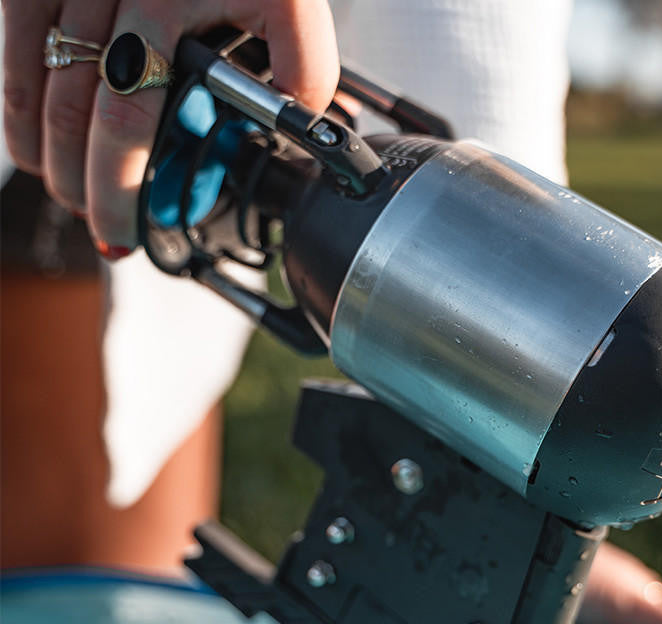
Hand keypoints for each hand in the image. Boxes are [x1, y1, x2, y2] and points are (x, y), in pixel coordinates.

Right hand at [3, 0, 338, 254]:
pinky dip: (15, 89)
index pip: (127, 122)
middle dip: (80, 183)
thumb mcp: (291, 0)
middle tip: (100, 226)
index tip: (125, 232)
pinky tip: (27, 129)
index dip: (119, 190)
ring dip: (40, 147)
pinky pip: (14, 32)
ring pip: (31, 76)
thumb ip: (302, 64)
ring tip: (61, 190)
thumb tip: (299, 123)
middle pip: (73, 111)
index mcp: (165, 4)